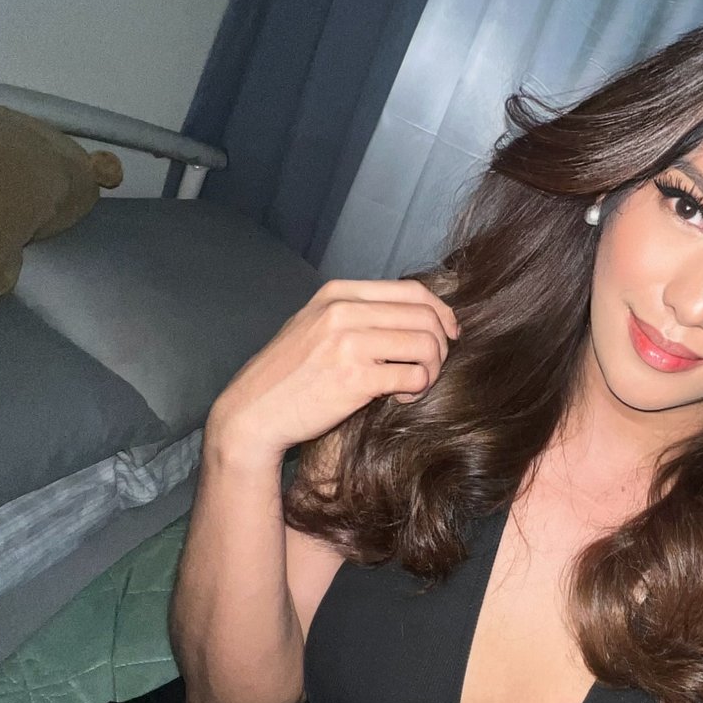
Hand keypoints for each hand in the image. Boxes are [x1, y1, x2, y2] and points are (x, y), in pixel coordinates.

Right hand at [207, 278, 460, 461]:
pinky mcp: (355, 379)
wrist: (253, 411)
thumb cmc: (288, 373)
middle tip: (429, 367)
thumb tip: (413, 315)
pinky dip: (417, 389)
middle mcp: (344, 311)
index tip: (449, 334)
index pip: (412, 291)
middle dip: (440, 345)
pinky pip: (413, 377)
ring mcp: (349, 344)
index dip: (441, 312)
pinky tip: (400, 398)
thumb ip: (356, 313)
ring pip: (426, 345)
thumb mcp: (314, 324)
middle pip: (425, 317)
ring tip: (414, 385)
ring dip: (432, 370)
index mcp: (338, 293)